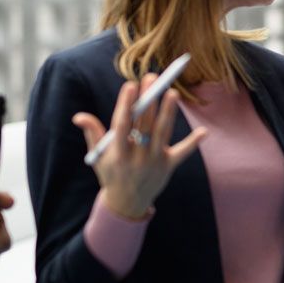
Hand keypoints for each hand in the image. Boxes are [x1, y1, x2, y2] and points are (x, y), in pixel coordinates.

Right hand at [74, 74, 206, 219]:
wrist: (127, 204)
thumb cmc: (111, 173)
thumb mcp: (98, 156)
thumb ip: (92, 133)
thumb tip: (79, 116)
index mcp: (118, 153)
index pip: (121, 125)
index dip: (125, 105)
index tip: (130, 85)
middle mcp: (137, 157)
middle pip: (144, 125)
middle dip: (148, 101)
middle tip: (152, 78)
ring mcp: (154, 162)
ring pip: (162, 133)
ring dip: (168, 113)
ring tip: (172, 92)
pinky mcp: (168, 166)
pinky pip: (182, 153)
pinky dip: (193, 144)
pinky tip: (204, 132)